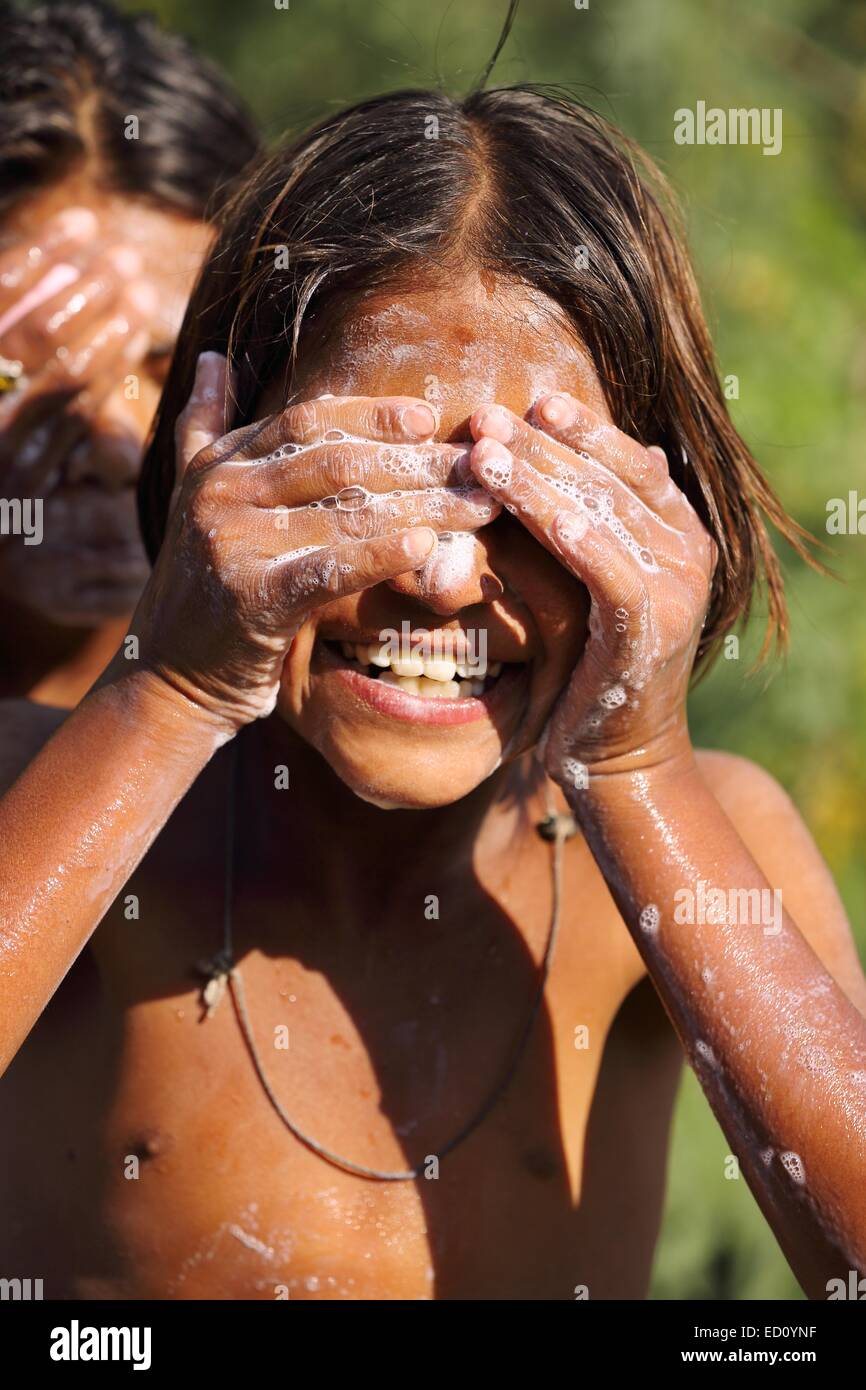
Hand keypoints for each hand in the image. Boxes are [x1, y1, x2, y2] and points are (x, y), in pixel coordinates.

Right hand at [0, 208, 156, 502]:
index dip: (40, 255)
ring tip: (140, 292)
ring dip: (109, 330)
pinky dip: (105, 376)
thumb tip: (61, 255)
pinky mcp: (22, 481)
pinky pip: (74, 419)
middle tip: (127, 256)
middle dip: (87, 289)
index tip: (84, 220)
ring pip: (64, 379)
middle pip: (35, 335)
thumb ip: (6, 319)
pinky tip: (130, 343)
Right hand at [131, 353, 499, 730]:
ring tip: (481, 507)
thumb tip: (215, 357)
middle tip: (480, 467)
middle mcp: (222, 493)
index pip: (310, 420)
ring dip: (425, 507)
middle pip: (339, 462)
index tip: (432, 420)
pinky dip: (383, 555)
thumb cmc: (206, 591)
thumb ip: (206, 426)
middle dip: (419, 463)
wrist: (168, 678)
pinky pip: (331, 568)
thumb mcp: (196, 499)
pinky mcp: (251, 597)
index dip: (375, 416)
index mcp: (219, 463)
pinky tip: (428, 548)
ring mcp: (233, 543)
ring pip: (347, 512)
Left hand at [468, 393, 715, 787]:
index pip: (627, 461)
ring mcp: (675, 590)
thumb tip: (576, 454)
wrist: (620, 757)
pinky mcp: (648, 631)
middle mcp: (686, 553)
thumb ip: (589, 524)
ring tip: (483, 455)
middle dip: (541, 446)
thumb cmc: (593, 666)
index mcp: (678, 532)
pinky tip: (535, 515)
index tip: (526, 403)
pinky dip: (575, 540)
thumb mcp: (593, 584)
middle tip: (483, 419)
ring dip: (538, 482)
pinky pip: (608, 571)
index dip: (579, 428)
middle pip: (606, 480)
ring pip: (601, 516)